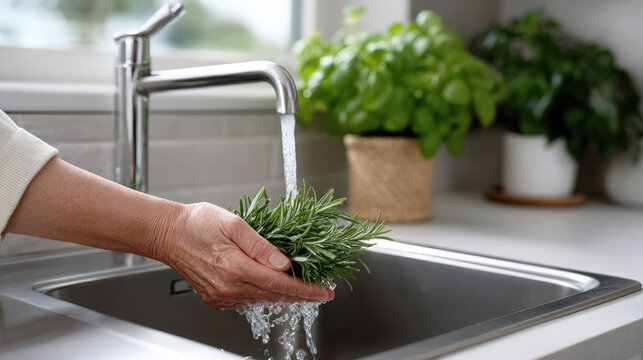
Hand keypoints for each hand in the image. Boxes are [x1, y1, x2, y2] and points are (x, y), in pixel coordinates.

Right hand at [156, 202, 333, 308]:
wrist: (168, 233)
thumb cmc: (198, 223)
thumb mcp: (234, 224)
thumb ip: (262, 245)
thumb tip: (285, 263)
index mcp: (235, 268)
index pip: (281, 285)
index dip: (306, 289)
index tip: (324, 291)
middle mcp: (229, 288)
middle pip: (275, 296)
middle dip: (301, 294)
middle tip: (320, 291)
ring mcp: (222, 296)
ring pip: (262, 300)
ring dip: (284, 295)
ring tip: (303, 287)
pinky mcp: (216, 299)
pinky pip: (247, 300)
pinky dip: (264, 294)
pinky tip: (273, 286)